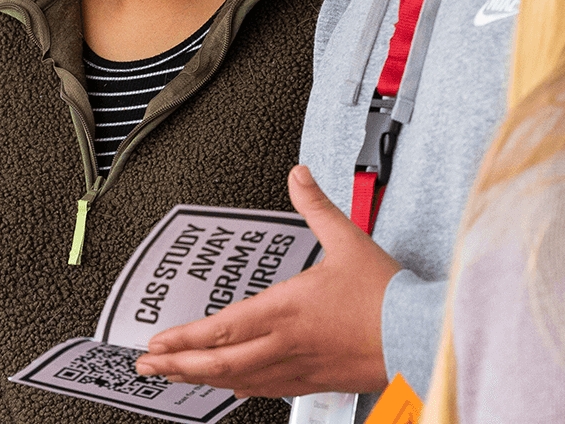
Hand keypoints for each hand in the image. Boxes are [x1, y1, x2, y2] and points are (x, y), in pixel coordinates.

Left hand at [135, 165, 400, 396]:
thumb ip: (316, 205)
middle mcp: (285, 343)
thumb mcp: (347, 238)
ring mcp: (298, 367)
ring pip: (239, 380)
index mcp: (287, 308)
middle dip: (178, 365)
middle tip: (145, 367)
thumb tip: (298, 175)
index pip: (223, 328)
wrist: (418, 335)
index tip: (156, 342)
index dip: (185, 338)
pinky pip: (267, 388)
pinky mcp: (314, 380)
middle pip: (220, 362)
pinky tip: (231, 386)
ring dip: (202, 379)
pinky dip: (239, 387)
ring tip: (176, 377)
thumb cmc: (383, 293)